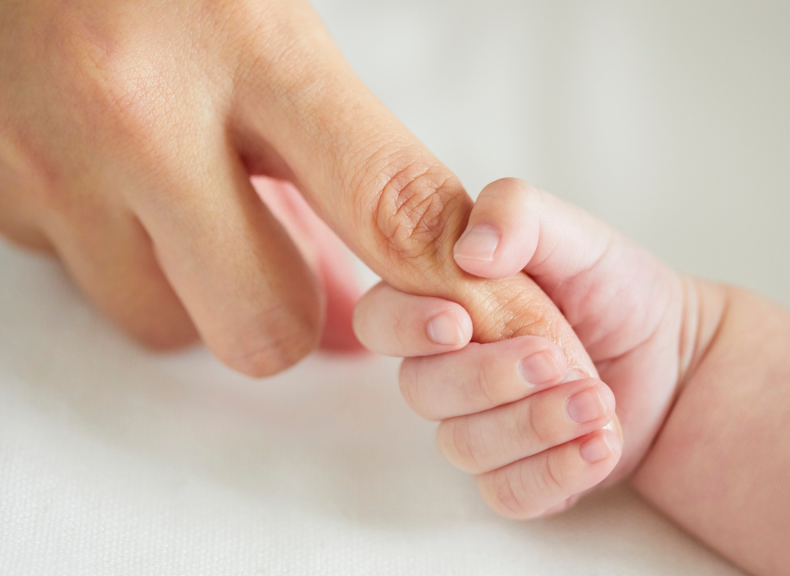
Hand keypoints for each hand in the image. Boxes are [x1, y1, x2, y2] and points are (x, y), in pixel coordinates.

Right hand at [0, 0, 592, 377]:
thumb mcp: (275, 23)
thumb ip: (351, 152)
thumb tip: (404, 275)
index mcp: (245, 45)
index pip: (382, 201)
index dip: (442, 280)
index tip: (477, 314)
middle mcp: (136, 116)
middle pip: (266, 326)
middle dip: (294, 314)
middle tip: (292, 252)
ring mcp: (52, 167)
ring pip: (170, 325)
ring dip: (203, 290)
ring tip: (198, 200)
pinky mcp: (0, 199)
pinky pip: (94, 285)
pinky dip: (130, 258)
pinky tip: (129, 182)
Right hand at [352, 178, 722, 516]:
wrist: (672, 354)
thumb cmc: (612, 288)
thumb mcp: (576, 235)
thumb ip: (519, 214)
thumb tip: (469, 248)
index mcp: (443, 303)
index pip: (381, 318)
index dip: (406, 327)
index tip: (458, 323)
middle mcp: (448, 370)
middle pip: (423, 390)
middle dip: (488, 378)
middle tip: (553, 358)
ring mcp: (479, 428)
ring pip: (465, 447)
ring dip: (534, 424)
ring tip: (598, 399)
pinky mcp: (516, 476)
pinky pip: (509, 493)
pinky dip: (558, 471)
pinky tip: (601, 442)